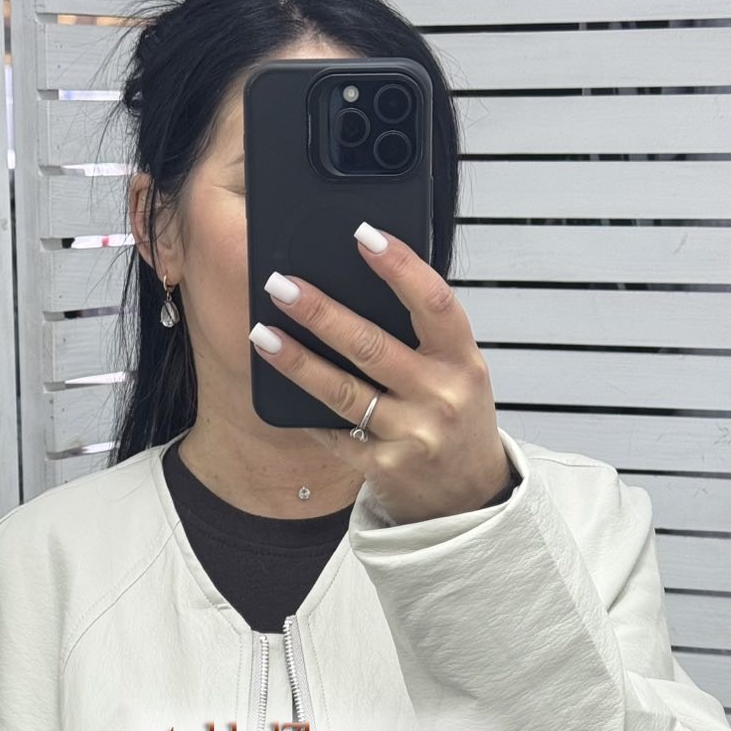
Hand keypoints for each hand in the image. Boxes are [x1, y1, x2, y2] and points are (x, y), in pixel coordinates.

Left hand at [250, 222, 514, 525]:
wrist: (468, 496)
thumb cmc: (458, 418)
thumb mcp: (457, 370)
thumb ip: (423, 334)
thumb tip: (360, 282)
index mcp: (463, 360)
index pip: (434, 302)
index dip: (400, 266)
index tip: (363, 234)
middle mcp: (440, 397)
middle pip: (372, 346)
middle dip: (321, 312)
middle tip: (281, 285)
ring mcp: (412, 436)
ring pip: (342, 392)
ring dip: (296, 362)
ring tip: (261, 334)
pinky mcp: (384, 467)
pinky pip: (334, 432)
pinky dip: (304, 409)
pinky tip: (278, 387)